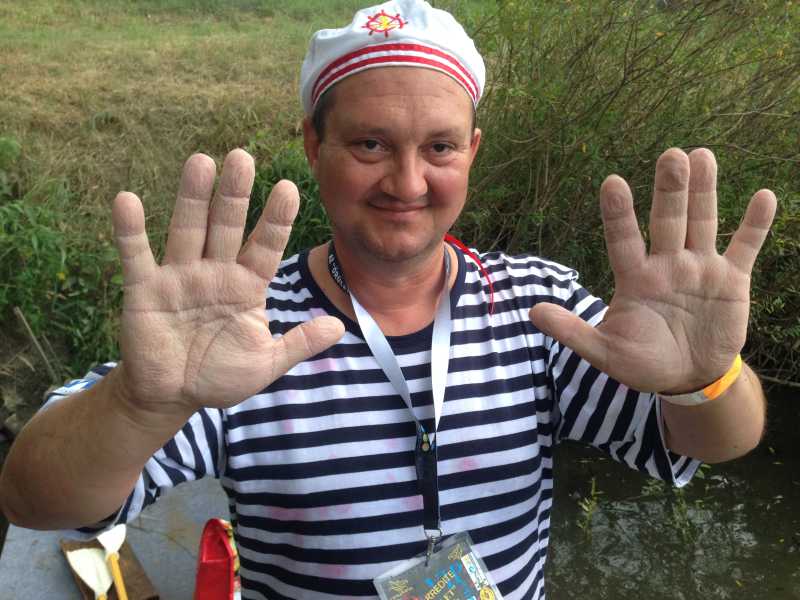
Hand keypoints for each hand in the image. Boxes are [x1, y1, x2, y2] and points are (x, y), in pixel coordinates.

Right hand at [112, 149, 343, 415]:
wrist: (172, 396)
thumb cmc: (220, 375)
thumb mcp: (266, 363)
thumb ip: (299, 343)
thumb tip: (338, 326)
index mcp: (247, 285)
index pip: (265, 245)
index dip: (275, 219)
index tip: (288, 188)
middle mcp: (215, 272)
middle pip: (226, 225)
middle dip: (234, 194)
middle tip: (243, 157)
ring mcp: (179, 277)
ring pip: (187, 229)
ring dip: (192, 197)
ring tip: (201, 161)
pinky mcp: (145, 289)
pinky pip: (137, 256)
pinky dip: (130, 230)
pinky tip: (127, 200)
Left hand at [530, 148, 775, 392]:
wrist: (686, 377)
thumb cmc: (640, 362)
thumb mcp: (604, 351)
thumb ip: (572, 332)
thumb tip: (533, 312)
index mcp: (633, 278)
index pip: (623, 239)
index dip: (619, 213)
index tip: (612, 182)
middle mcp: (665, 264)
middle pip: (666, 220)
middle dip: (670, 190)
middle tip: (672, 154)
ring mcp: (699, 268)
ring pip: (702, 222)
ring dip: (705, 191)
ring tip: (703, 156)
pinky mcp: (731, 279)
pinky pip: (744, 246)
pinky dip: (754, 224)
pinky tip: (764, 196)